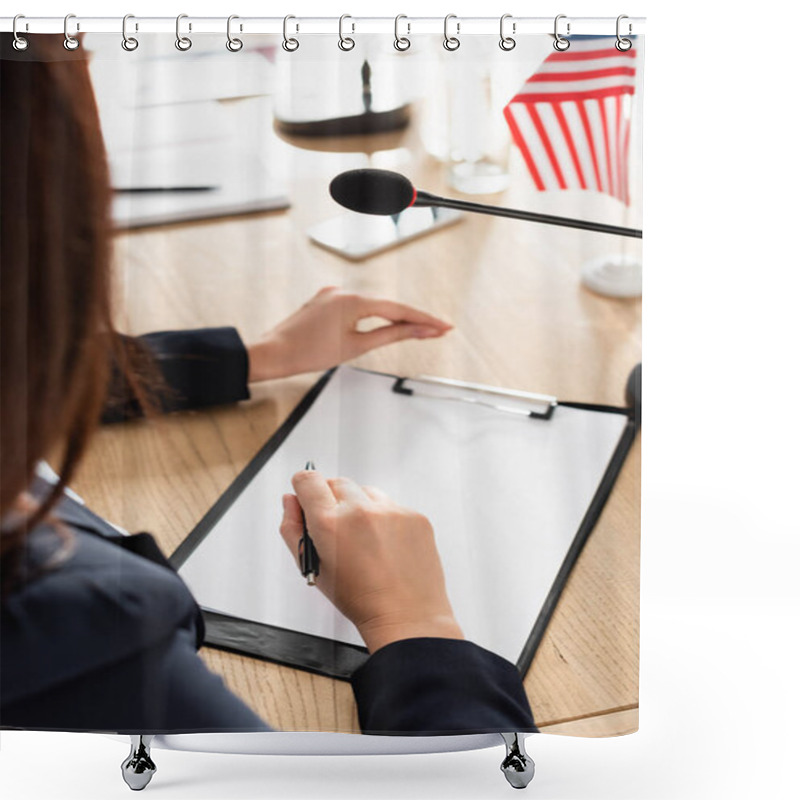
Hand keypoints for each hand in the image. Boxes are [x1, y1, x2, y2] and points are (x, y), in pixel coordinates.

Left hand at [247, 287, 451, 382]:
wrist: (273, 354)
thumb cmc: (308, 353)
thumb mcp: (356, 346)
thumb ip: (391, 335)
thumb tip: (417, 331)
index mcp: (353, 300)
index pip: (398, 309)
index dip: (423, 319)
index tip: (443, 327)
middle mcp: (343, 291)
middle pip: (387, 305)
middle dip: (413, 318)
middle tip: (438, 330)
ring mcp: (332, 295)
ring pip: (372, 306)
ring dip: (394, 317)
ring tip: (418, 329)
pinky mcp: (324, 302)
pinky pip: (355, 307)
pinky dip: (372, 317)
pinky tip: (384, 324)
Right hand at [279, 470, 463, 653]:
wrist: (406, 616)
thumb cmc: (360, 599)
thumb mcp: (313, 568)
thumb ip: (293, 530)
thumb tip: (291, 502)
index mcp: (330, 523)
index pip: (307, 480)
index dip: (304, 488)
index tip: (307, 496)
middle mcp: (360, 510)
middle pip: (336, 482)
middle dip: (331, 500)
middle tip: (337, 529)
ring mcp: (391, 511)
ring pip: (365, 491)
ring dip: (359, 506)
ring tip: (364, 540)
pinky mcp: (414, 515)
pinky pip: (391, 505)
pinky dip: (385, 518)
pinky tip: (385, 544)